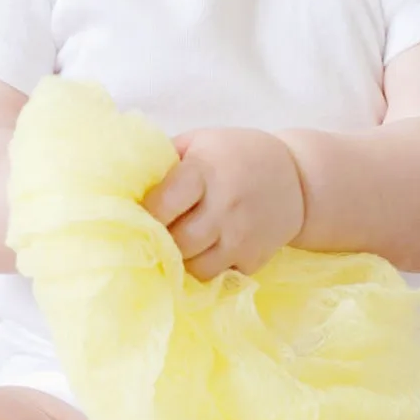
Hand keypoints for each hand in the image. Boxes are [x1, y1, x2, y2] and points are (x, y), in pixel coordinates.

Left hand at [141, 128, 305, 281]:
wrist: (298, 178)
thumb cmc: (234, 155)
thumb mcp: (198, 142)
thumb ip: (162, 161)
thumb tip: (121, 182)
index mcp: (204, 170)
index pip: (161, 205)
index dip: (143, 214)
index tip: (135, 215)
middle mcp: (225, 205)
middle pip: (175, 241)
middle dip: (159, 241)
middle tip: (151, 236)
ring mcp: (243, 236)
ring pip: (195, 267)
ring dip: (180, 260)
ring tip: (176, 245)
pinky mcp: (256, 258)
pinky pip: (218, 277)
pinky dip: (206, 269)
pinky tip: (203, 252)